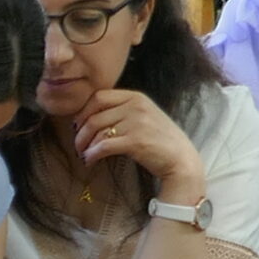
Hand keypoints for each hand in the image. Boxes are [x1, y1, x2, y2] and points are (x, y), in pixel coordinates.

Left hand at [73, 89, 201, 193]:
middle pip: (94, 116)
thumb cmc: (159, 139)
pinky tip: (90, 161)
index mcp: (136, 97)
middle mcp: (136, 106)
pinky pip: (103, 146)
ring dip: (84, 146)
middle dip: (80, 132)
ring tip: (84, 155)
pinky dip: (91, 155)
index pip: (99, 96)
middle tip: (78, 145)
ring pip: (96, 131)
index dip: (83, 111)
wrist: (180, 158)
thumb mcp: (144, 115)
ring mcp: (136, 123)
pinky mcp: (135, 141)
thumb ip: (122, 111)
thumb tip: (90, 118)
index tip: (78, 125)